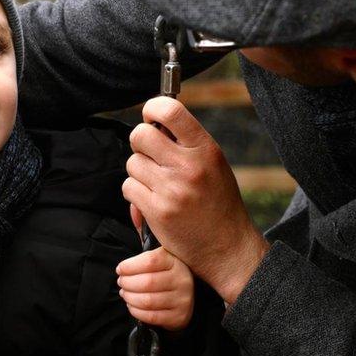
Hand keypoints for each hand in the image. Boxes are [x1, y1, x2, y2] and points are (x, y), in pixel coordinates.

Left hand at [116, 247, 194, 330]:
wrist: (187, 293)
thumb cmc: (166, 273)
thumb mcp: (161, 258)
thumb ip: (145, 258)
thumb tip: (123, 266)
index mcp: (175, 261)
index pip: (150, 261)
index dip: (130, 266)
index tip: (120, 269)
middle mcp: (182, 280)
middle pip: (147, 282)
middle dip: (127, 283)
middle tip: (121, 282)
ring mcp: (182, 300)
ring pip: (148, 301)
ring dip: (130, 298)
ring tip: (125, 294)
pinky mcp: (179, 316)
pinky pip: (152, 317)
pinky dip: (136, 311)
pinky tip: (131, 305)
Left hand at [122, 96, 269, 303]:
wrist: (226, 247)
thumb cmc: (218, 202)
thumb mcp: (213, 164)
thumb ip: (187, 143)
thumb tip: (153, 122)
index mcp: (205, 149)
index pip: (171, 111)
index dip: (152, 108)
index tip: (151, 116)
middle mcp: (188, 166)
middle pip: (140, 135)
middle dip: (140, 143)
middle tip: (150, 154)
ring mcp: (171, 189)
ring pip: (132, 164)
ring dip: (139, 172)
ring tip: (157, 183)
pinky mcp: (156, 211)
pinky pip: (129, 187)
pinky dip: (136, 193)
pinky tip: (152, 201)